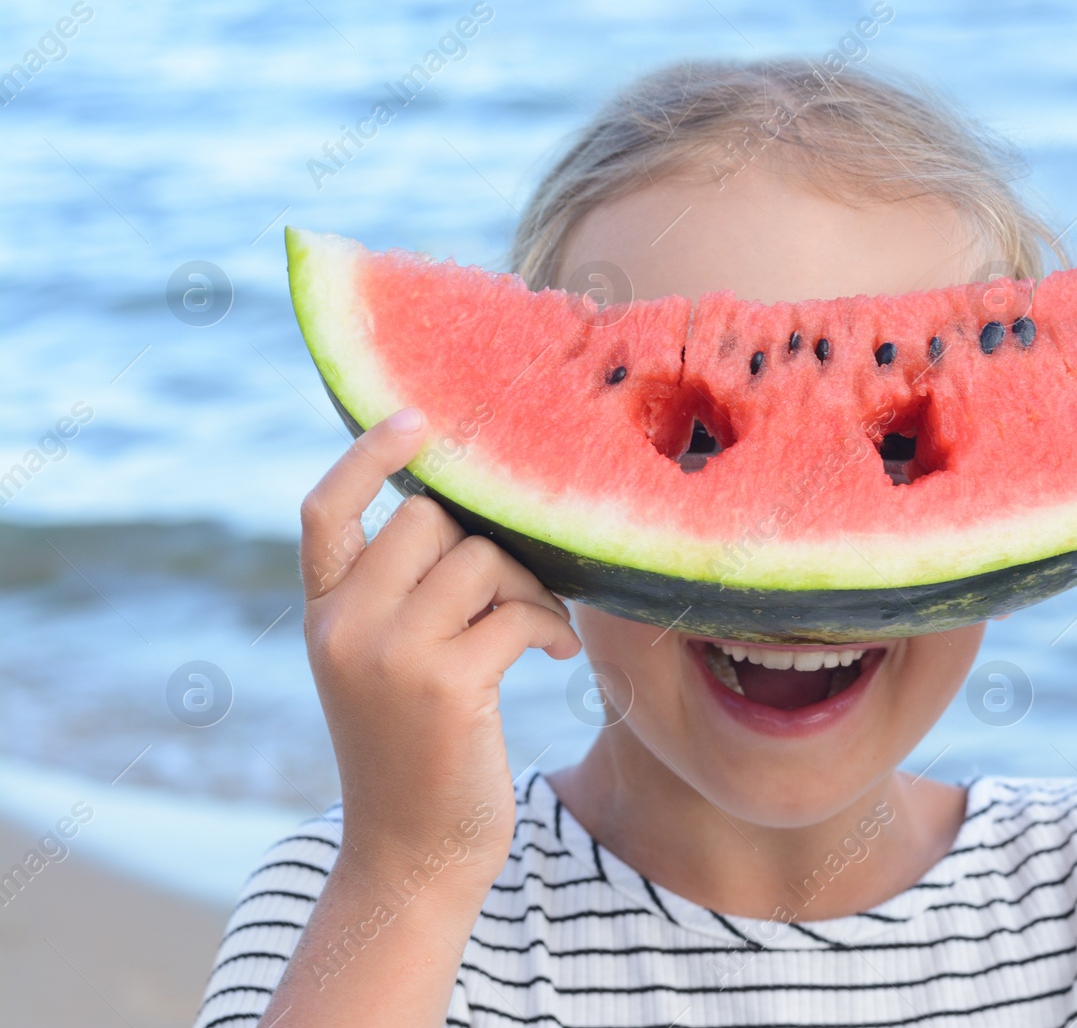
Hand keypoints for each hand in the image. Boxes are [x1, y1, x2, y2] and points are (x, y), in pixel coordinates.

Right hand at [299, 407, 581, 887]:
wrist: (413, 855)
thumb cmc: (418, 750)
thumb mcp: (383, 667)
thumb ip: (397, 595)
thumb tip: (467, 514)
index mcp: (323, 616)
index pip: (323, 510)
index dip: (366, 455)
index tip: (417, 419)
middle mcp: (343, 627)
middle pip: (427, 519)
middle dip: (486, 544)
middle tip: (516, 589)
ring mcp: (390, 655)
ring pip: (480, 560)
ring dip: (529, 590)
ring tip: (539, 633)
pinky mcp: (446, 685)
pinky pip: (518, 611)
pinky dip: (549, 629)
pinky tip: (555, 658)